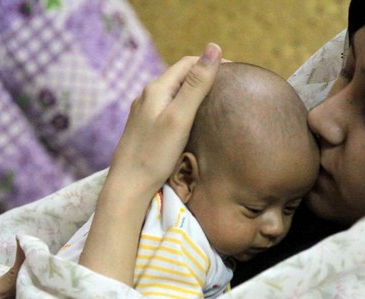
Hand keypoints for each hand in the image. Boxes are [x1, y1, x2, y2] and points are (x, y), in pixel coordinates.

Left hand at [108, 42, 222, 192]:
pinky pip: (168, 107)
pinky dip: (185, 106)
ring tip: (216, 100)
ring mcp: (144, 112)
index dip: (212, 63)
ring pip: (174, 92)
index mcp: (157, 88)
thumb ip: (197, 84)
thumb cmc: (154, 153)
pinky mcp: (144, 127)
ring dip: (195, 91)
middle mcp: (148, 96)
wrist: (128, 185)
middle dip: (205, 75)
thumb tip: (214, 47)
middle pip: (181, 76)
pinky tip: (194, 118)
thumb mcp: (180, 116)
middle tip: (230, 86)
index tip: (236, 73)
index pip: (188, 63)